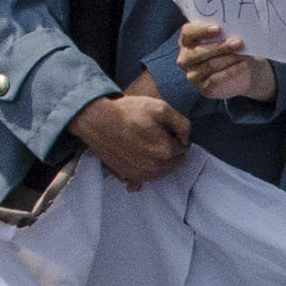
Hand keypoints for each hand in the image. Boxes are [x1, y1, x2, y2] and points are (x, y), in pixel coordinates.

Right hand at [68, 90, 192, 185]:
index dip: (176, 135)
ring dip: (161, 160)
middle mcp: (156, 167)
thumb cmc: (129, 112)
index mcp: (166, 150)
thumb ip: (181, 124)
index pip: (184, 147)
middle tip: (157, 135)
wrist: (99, 122)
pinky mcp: (129, 176)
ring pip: (162, 170)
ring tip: (148, 144)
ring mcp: (141, 174)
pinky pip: (147, 177)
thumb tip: (186, 139)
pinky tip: (141, 156)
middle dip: (171, 149)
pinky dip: (148, 168)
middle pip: (175, 161)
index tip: (165, 128)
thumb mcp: (160, 108)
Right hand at [173, 19, 274, 105]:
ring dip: (229, 59)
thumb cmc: (230, 47)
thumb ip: (224, 30)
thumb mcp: (227, 36)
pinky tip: (243, 66)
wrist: (241, 69)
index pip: (188, 33)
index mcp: (187, 40)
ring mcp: (192, 74)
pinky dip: (231, 71)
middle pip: (199, 52)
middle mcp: (185, 57)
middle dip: (220, 47)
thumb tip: (233, 24)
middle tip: (238, 42)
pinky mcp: (203, 87)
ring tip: (244, 54)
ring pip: (210, 65)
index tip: (218, 28)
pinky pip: (216, 79)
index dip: (201, 30)